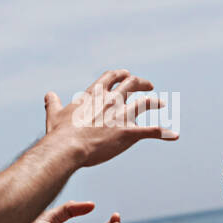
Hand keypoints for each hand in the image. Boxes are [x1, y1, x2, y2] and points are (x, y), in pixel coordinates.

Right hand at [44, 69, 178, 167]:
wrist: (68, 147)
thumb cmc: (60, 133)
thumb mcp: (55, 115)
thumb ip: (54, 104)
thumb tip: (49, 95)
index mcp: (94, 95)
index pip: (110, 77)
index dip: (120, 75)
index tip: (125, 75)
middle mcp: (111, 100)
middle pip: (131, 84)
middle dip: (141, 82)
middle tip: (148, 85)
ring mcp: (121, 115)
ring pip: (144, 103)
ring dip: (154, 102)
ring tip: (161, 103)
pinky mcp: (129, 132)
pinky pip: (151, 131)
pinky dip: (164, 133)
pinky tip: (173, 135)